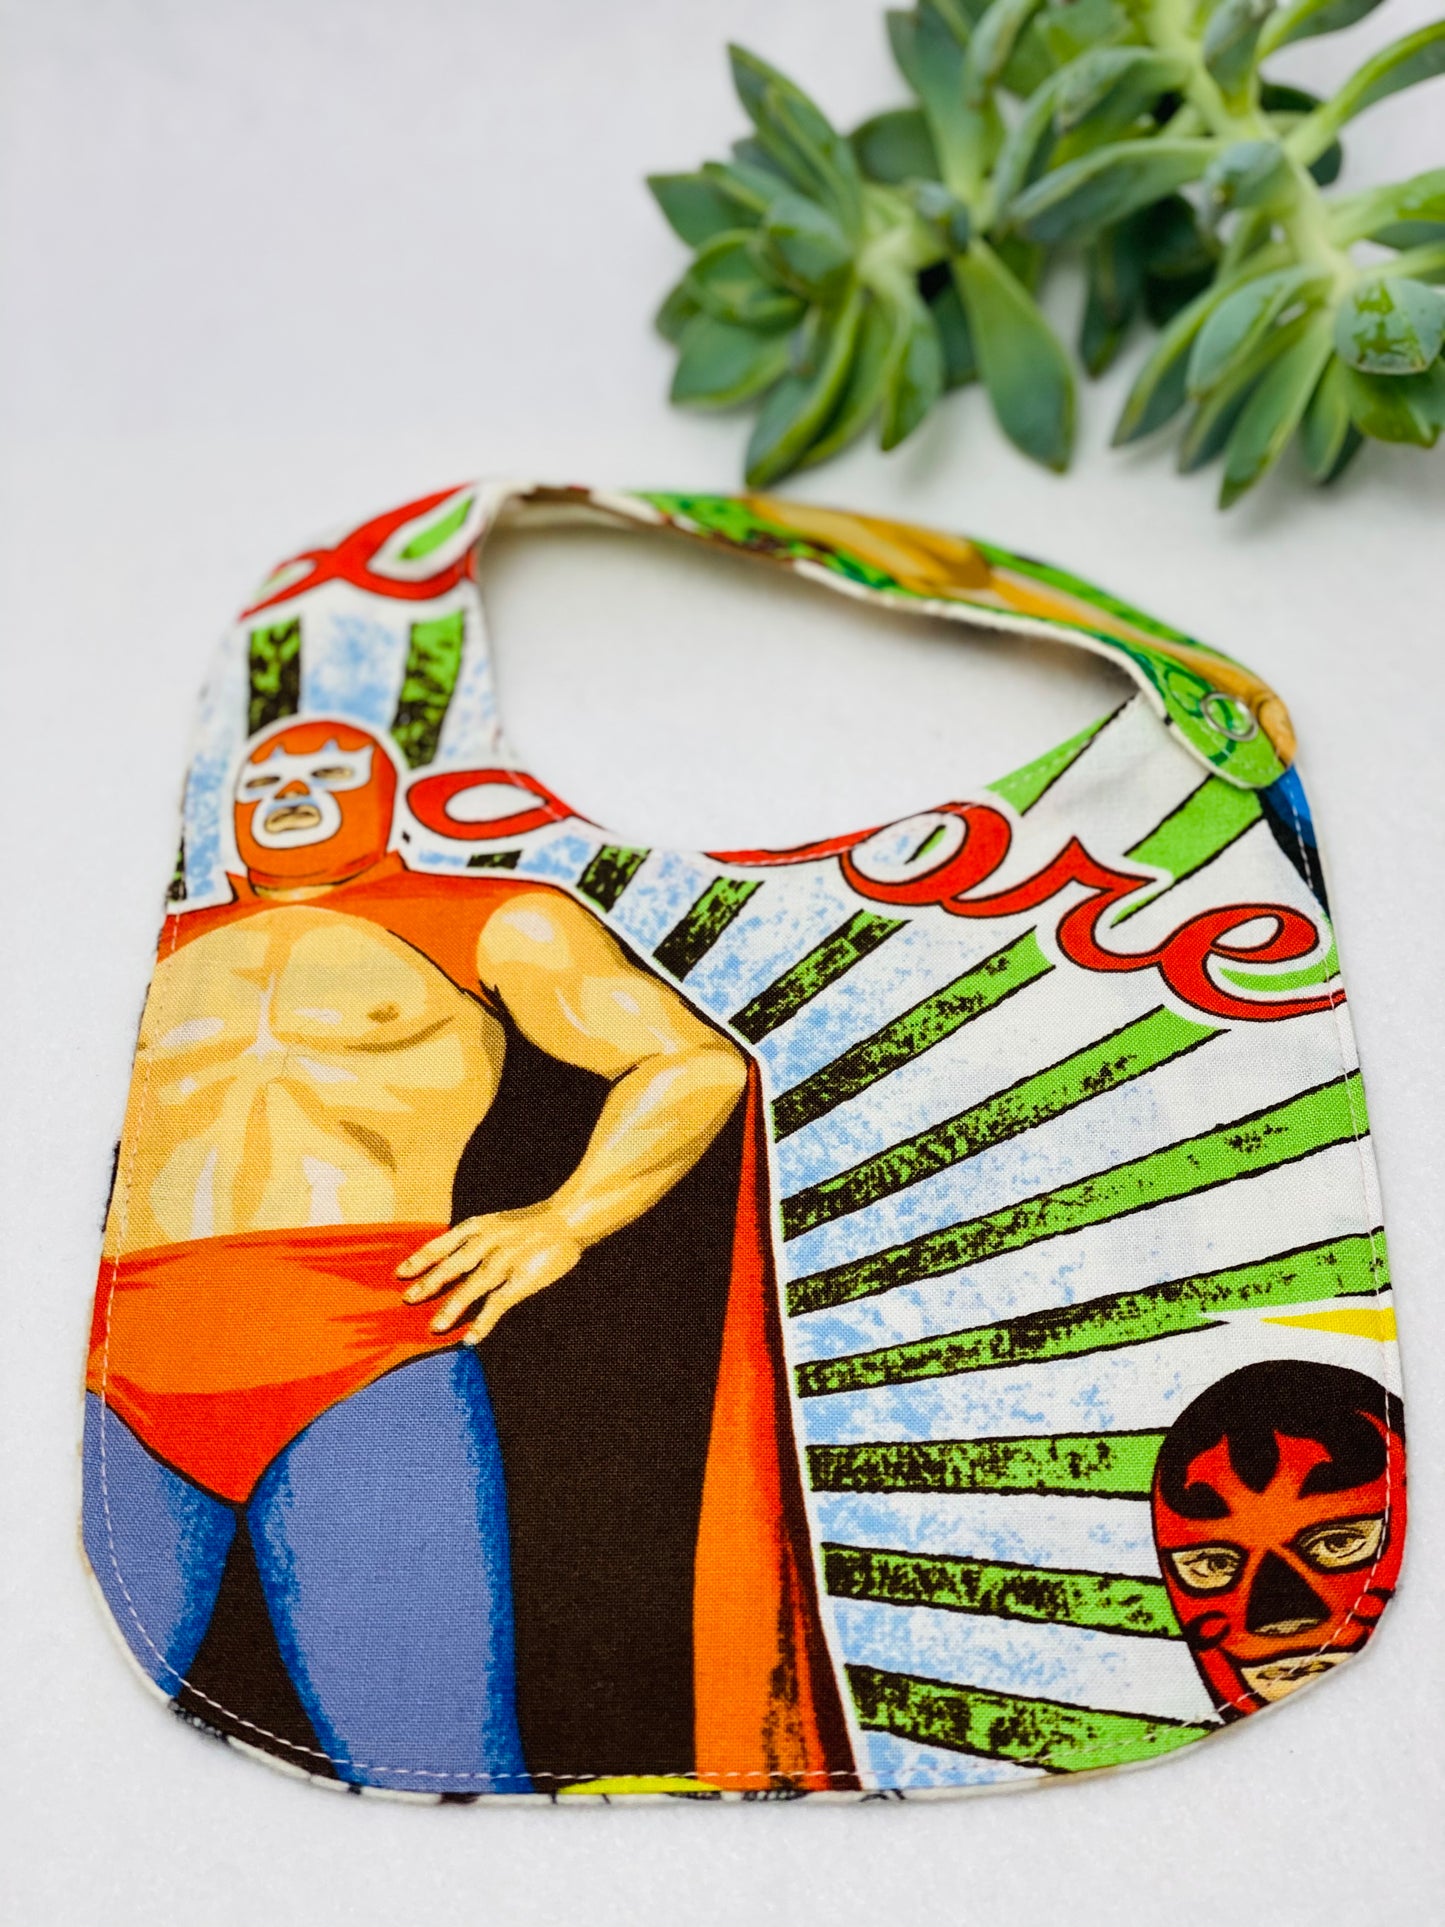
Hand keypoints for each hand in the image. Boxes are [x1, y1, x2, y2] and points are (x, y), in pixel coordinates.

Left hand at [396, 1205, 583, 1344]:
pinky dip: (483, 1322)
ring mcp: (505, 1260)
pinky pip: (498, 1303)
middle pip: (452, 1265)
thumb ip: (472, 1241)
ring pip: (472, 1287)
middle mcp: (488, 1242)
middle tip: (408, 1299)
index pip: (441, 1243)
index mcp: (478, 1226)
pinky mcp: (522, 1278)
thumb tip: (444, 1263)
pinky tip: (471, 1337)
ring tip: (435, 1327)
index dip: (420, 1259)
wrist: (568, 1219)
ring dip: (452, 1308)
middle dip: (429, 1284)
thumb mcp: (495, 1223)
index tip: (400, 1273)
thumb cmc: (528, 1224)